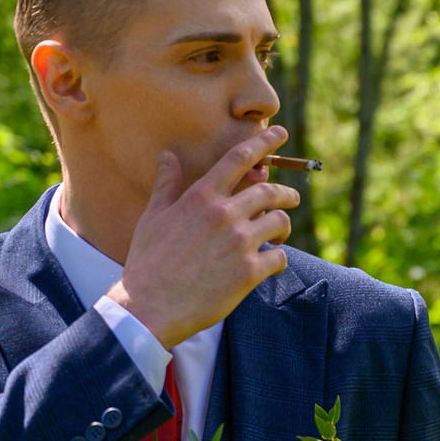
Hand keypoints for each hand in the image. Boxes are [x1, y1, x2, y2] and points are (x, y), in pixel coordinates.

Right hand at [106, 126, 303, 347]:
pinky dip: (278, 259)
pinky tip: (270, 264)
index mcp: (201, 197)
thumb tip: (167, 156)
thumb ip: (166, 185)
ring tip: (278, 236)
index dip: (263, 142)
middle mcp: (224, 214)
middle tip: (291, 198)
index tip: (279, 133)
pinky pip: (279, 257)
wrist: (149, 306)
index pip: (239, 158)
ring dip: (283, 227)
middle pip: (269, 190)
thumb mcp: (153, 217)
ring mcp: (239, 242)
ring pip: (279, 221)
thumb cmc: (148, 262)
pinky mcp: (249, 272)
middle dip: (286, 193)